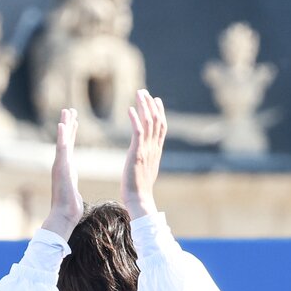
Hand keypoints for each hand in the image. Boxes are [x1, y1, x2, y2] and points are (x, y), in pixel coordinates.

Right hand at [42, 108, 83, 239]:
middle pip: (65, 140)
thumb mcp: (73, 192)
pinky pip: (62, 149)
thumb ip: (71, 185)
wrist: (63, 216)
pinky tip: (63, 125)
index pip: (69, 147)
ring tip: (67, 112)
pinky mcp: (61, 168)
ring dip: (64, 126)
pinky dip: (62, 137)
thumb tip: (71, 188)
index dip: (71, 134)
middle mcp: (62, 164)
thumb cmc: (70, 208)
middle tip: (70, 110)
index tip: (74, 121)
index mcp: (67, 168)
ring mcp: (60, 165)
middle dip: (68, 125)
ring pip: (62, 141)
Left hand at [121, 89, 165, 218]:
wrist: (138, 198)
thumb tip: (144, 156)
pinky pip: (138, 132)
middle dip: (151, 105)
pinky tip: (130, 109)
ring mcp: (147, 150)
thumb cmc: (138, 188)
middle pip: (157, 121)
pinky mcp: (138, 153)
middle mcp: (154, 148)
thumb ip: (146, 159)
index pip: (161, 127)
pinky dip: (135, 119)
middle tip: (144, 92)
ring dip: (144, 107)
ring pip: (149, 123)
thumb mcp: (145, 170)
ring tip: (138, 94)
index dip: (159, 112)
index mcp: (156, 151)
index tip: (155, 100)